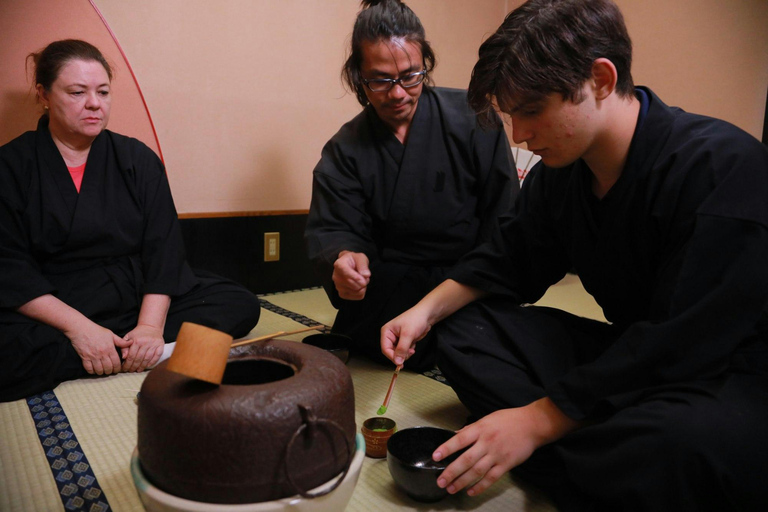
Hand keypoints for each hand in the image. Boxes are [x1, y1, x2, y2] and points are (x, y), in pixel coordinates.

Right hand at [66, 321, 128, 374]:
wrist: (81, 328)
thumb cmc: (96, 330)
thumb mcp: (111, 334)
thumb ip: (121, 341)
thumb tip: (131, 343)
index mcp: (110, 348)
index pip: (116, 363)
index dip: (118, 368)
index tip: (118, 369)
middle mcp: (102, 354)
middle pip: (108, 368)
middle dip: (110, 371)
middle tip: (110, 371)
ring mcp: (93, 356)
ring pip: (99, 370)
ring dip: (101, 372)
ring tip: (103, 371)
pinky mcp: (84, 357)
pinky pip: (88, 369)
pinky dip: (92, 371)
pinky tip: (94, 370)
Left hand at [121, 324, 164, 371]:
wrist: (150, 326)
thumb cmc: (138, 333)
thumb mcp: (128, 337)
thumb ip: (124, 347)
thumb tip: (124, 357)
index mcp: (136, 341)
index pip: (131, 356)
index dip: (127, 364)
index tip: (125, 369)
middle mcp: (145, 342)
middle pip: (139, 359)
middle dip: (134, 367)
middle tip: (131, 371)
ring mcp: (154, 344)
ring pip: (147, 358)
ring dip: (142, 366)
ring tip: (138, 370)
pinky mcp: (160, 345)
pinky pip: (157, 356)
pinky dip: (152, 362)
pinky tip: (147, 366)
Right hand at [332, 251, 370, 299]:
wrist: (349, 265)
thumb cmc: (354, 261)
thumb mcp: (360, 258)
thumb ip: (363, 265)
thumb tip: (366, 275)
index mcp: (339, 265)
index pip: (346, 274)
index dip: (357, 278)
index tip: (364, 278)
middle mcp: (336, 277)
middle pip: (353, 285)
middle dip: (363, 282)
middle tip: (364, 276)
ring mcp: (338, 287)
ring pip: (356, 291)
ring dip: (363, 287)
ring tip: (360, 280)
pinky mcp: (342, 294)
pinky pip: (357, 297)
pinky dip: (362, 292)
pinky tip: (358, 285)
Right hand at [381, 305, 432, 365]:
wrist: (426, 315)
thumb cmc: (415, 319)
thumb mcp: (408, 334)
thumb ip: (402, 349)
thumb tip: (397, 361)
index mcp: (387, 332)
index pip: (385, 349)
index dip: (392, 357)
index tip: (400, 363)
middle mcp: (390, 336)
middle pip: (391, 352)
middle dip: (401, 355)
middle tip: (409, 353)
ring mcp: (397, 339)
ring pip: (398, 353)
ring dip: (406, 353)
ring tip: (412, 347)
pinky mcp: (404, 341)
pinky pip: (404, 351)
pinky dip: (409, 350)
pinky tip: (413, 344)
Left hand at [433, 399, 578, 495]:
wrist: (532, 425)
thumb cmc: (508, 420)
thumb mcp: (487, 419)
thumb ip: (471, 429)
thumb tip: (455, 435)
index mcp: (480, 429)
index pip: (459, 439)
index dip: (447, 448)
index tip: (435, 457)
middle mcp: (487, 442)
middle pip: (466, 460)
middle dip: (451, 472)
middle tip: (440, 481)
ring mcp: (497, 454)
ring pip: (476, 471)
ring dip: (462, 482)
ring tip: (451, 488)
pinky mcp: (506, 464)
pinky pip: (491, 478)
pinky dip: (480, 486)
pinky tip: (470, 491)